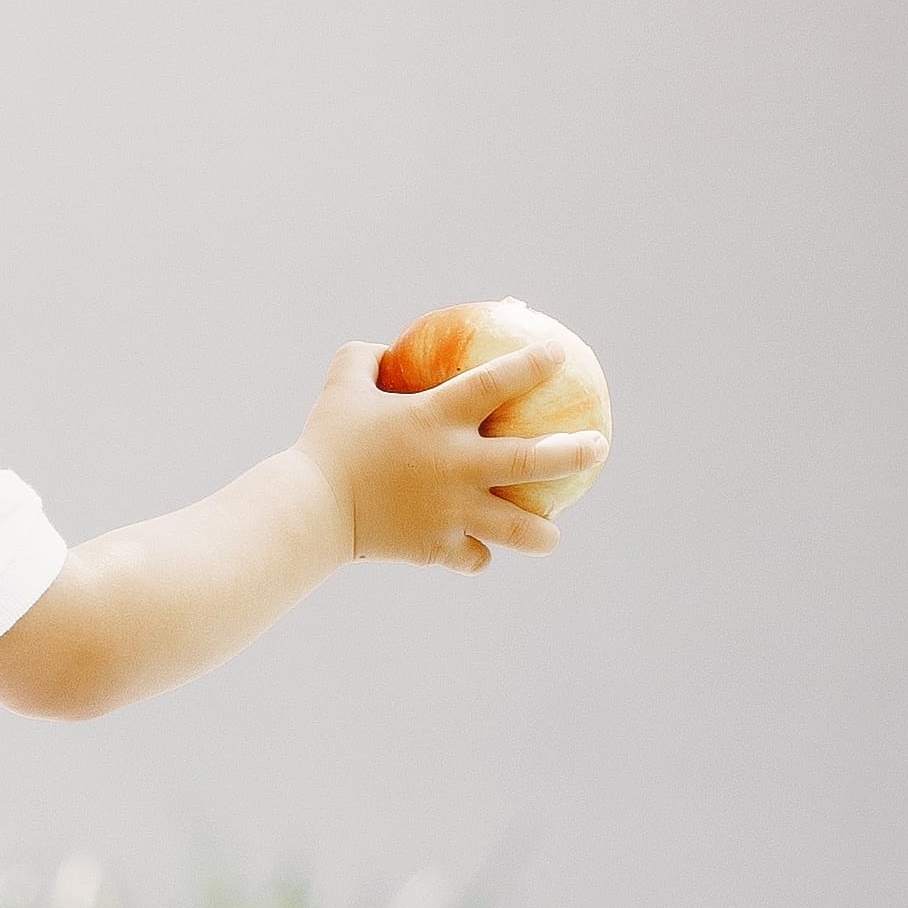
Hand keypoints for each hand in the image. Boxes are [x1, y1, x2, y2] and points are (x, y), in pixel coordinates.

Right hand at [302, 342, 600, 573]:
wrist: (309, 509)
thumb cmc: (326, 440)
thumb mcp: (343, 384)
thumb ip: (367, 358)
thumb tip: (387, 351)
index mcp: (438, 417)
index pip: (498, 381)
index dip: (533, 363)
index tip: (560, 353)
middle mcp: (456, 463)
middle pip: (531, 460)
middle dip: (573, 452)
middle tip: (599, 446)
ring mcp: (451, 510)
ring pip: (516, 526)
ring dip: (541, 533)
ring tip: (553, 535)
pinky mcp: (438, 547)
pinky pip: (471, 556)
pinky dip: (474, 555)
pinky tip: (478, 552)